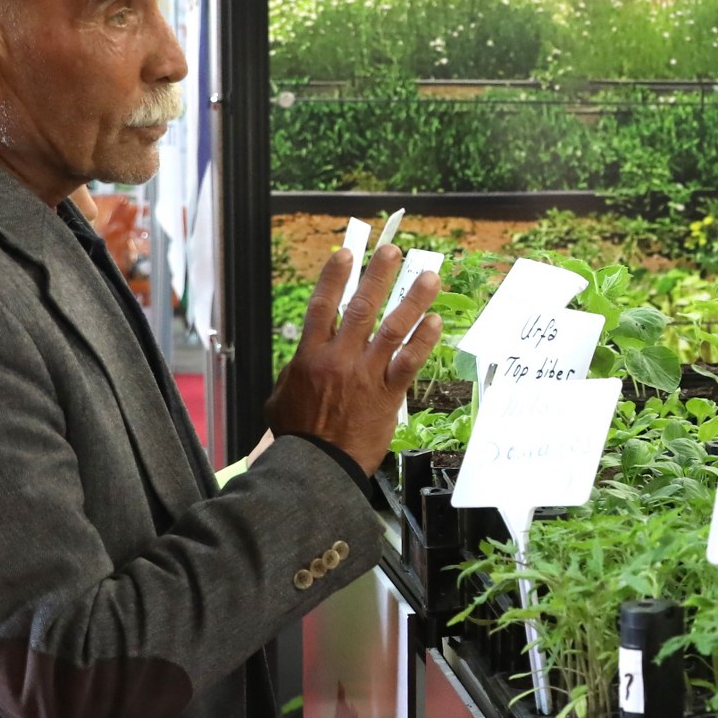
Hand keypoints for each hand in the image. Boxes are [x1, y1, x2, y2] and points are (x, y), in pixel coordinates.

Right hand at [264, 244, 442, 473]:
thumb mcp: (281, 398)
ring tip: (430, 277)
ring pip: (392, 329)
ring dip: (413, 300)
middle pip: (362, 308)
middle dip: (378, 275)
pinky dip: (422, 341)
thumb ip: (294, 372)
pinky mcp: (388, 395)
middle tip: (394, 251)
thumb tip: (302, 360)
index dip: (335, 277)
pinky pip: (408, 362)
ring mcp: (366, 375)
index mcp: (310, 356)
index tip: (348, 252)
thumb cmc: (297, 435)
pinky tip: (436, 322)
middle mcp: (340, 358)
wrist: (316, 467)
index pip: (323, 306)